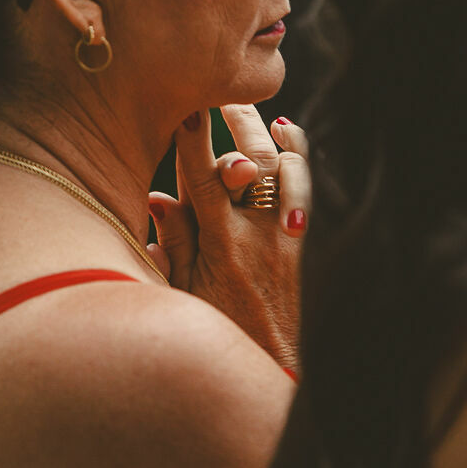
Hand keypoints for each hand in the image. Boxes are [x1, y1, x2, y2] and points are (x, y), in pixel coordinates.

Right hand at [147, 105, 308, 367]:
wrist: (278, 373)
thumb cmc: (219, 339)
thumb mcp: (184, 298)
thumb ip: (173, 246)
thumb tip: (158, 198)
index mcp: (221, 249)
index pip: (204, 181)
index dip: (194, 141)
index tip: (186, 106)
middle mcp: (259, 237)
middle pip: (251, 164)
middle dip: (237, 124)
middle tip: (220, 95)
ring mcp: (287, 239)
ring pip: (286, 172)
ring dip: (271, 137)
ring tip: (255, 113)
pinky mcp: (305, 245)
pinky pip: (308, 190)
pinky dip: (299, 159)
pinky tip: (290, 137)